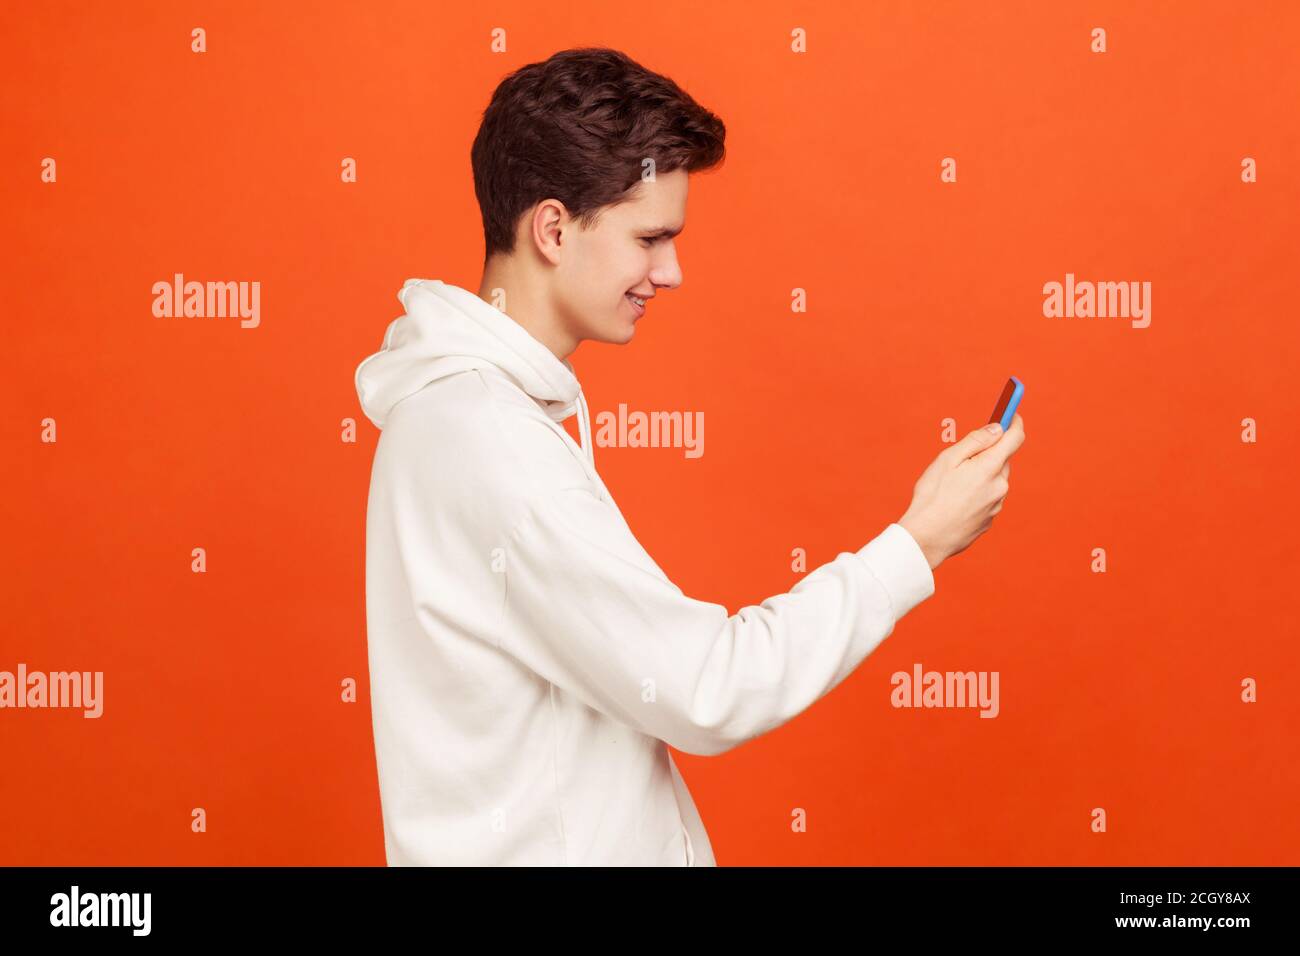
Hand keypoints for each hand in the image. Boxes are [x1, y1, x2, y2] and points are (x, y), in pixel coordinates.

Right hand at [897, 414, 1024, 570]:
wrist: (927, 538)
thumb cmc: (932, 496)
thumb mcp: (948, 460)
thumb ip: (975, 441)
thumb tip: (996, 428)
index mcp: (990, 467)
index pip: (1015, 438)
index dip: (1014, 422)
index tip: (1010, 413)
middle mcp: (1000, 486)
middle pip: (1002, 460)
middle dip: (988, 453)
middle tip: (963, 457)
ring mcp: (996, 505)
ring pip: (994, 480)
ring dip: (981, 475)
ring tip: (952, 485)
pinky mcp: (989, 520)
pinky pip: (988, 499)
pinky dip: (977, 494)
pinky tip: (955, 501)